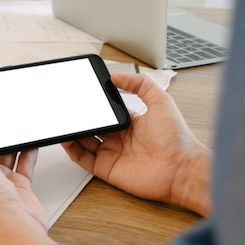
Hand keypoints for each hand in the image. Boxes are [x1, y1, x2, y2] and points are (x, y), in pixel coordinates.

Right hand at [62, 73, 211, 215]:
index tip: (82, 94)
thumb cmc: (177, 139)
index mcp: (130, 122)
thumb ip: (140, 84)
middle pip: (92, 126)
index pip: (105, 111)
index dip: (93, 104)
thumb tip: (117, 76)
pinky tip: (66, 138)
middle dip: (80, 117)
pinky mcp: (105, 168)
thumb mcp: (161, 101)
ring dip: (72, 131)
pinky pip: (82, 158)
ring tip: (63, 121)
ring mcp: (111, 153)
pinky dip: (71, 149)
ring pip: (83, 141)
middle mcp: (118, 138)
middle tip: (68, 107)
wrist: (181, 169)